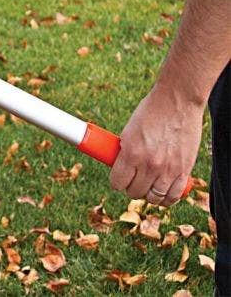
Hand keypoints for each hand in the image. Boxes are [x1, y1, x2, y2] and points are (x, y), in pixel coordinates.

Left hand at [110, 83, 203, 205]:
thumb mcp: (130, 129)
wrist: (177, 102)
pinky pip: (174, 196)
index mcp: (131, 153)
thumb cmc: (150, 111)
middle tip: (132, 181)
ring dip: (148, 195)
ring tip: (147, 187)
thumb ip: (127, 149)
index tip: (118, 179)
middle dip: (131, 188)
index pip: (118, 182)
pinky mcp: (184, 171)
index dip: (116, 182)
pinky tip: (163, 194)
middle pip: (135, 192)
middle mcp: (148, 165)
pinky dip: (167, 198)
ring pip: (154, 198)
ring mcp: (168, 170)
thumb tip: (120, 164)